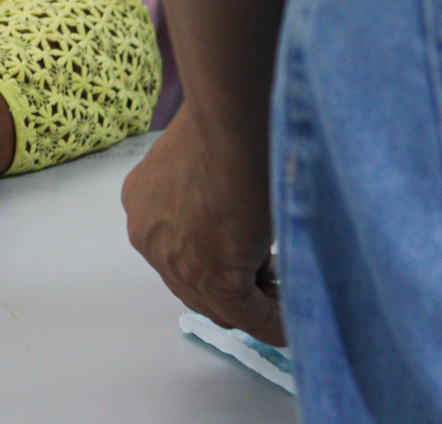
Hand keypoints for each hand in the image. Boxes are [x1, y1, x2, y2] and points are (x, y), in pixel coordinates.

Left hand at [122, 105, 283, 344]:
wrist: (234, 118)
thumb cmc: (228, 121)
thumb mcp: (208, 160)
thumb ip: (211, 191)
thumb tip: (241, 216)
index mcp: (144, 201)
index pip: (178, 253)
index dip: (220, 264)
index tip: (254, 268)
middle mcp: (147, 232)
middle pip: (193, 285)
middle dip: (236, 290)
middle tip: (274, 287)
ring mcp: (173, 258)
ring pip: (218, 305)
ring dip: (256, 306)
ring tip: (289, 297)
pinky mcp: (211, 275)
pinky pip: (247, 316)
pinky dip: (274, 322)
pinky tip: (297, 318)